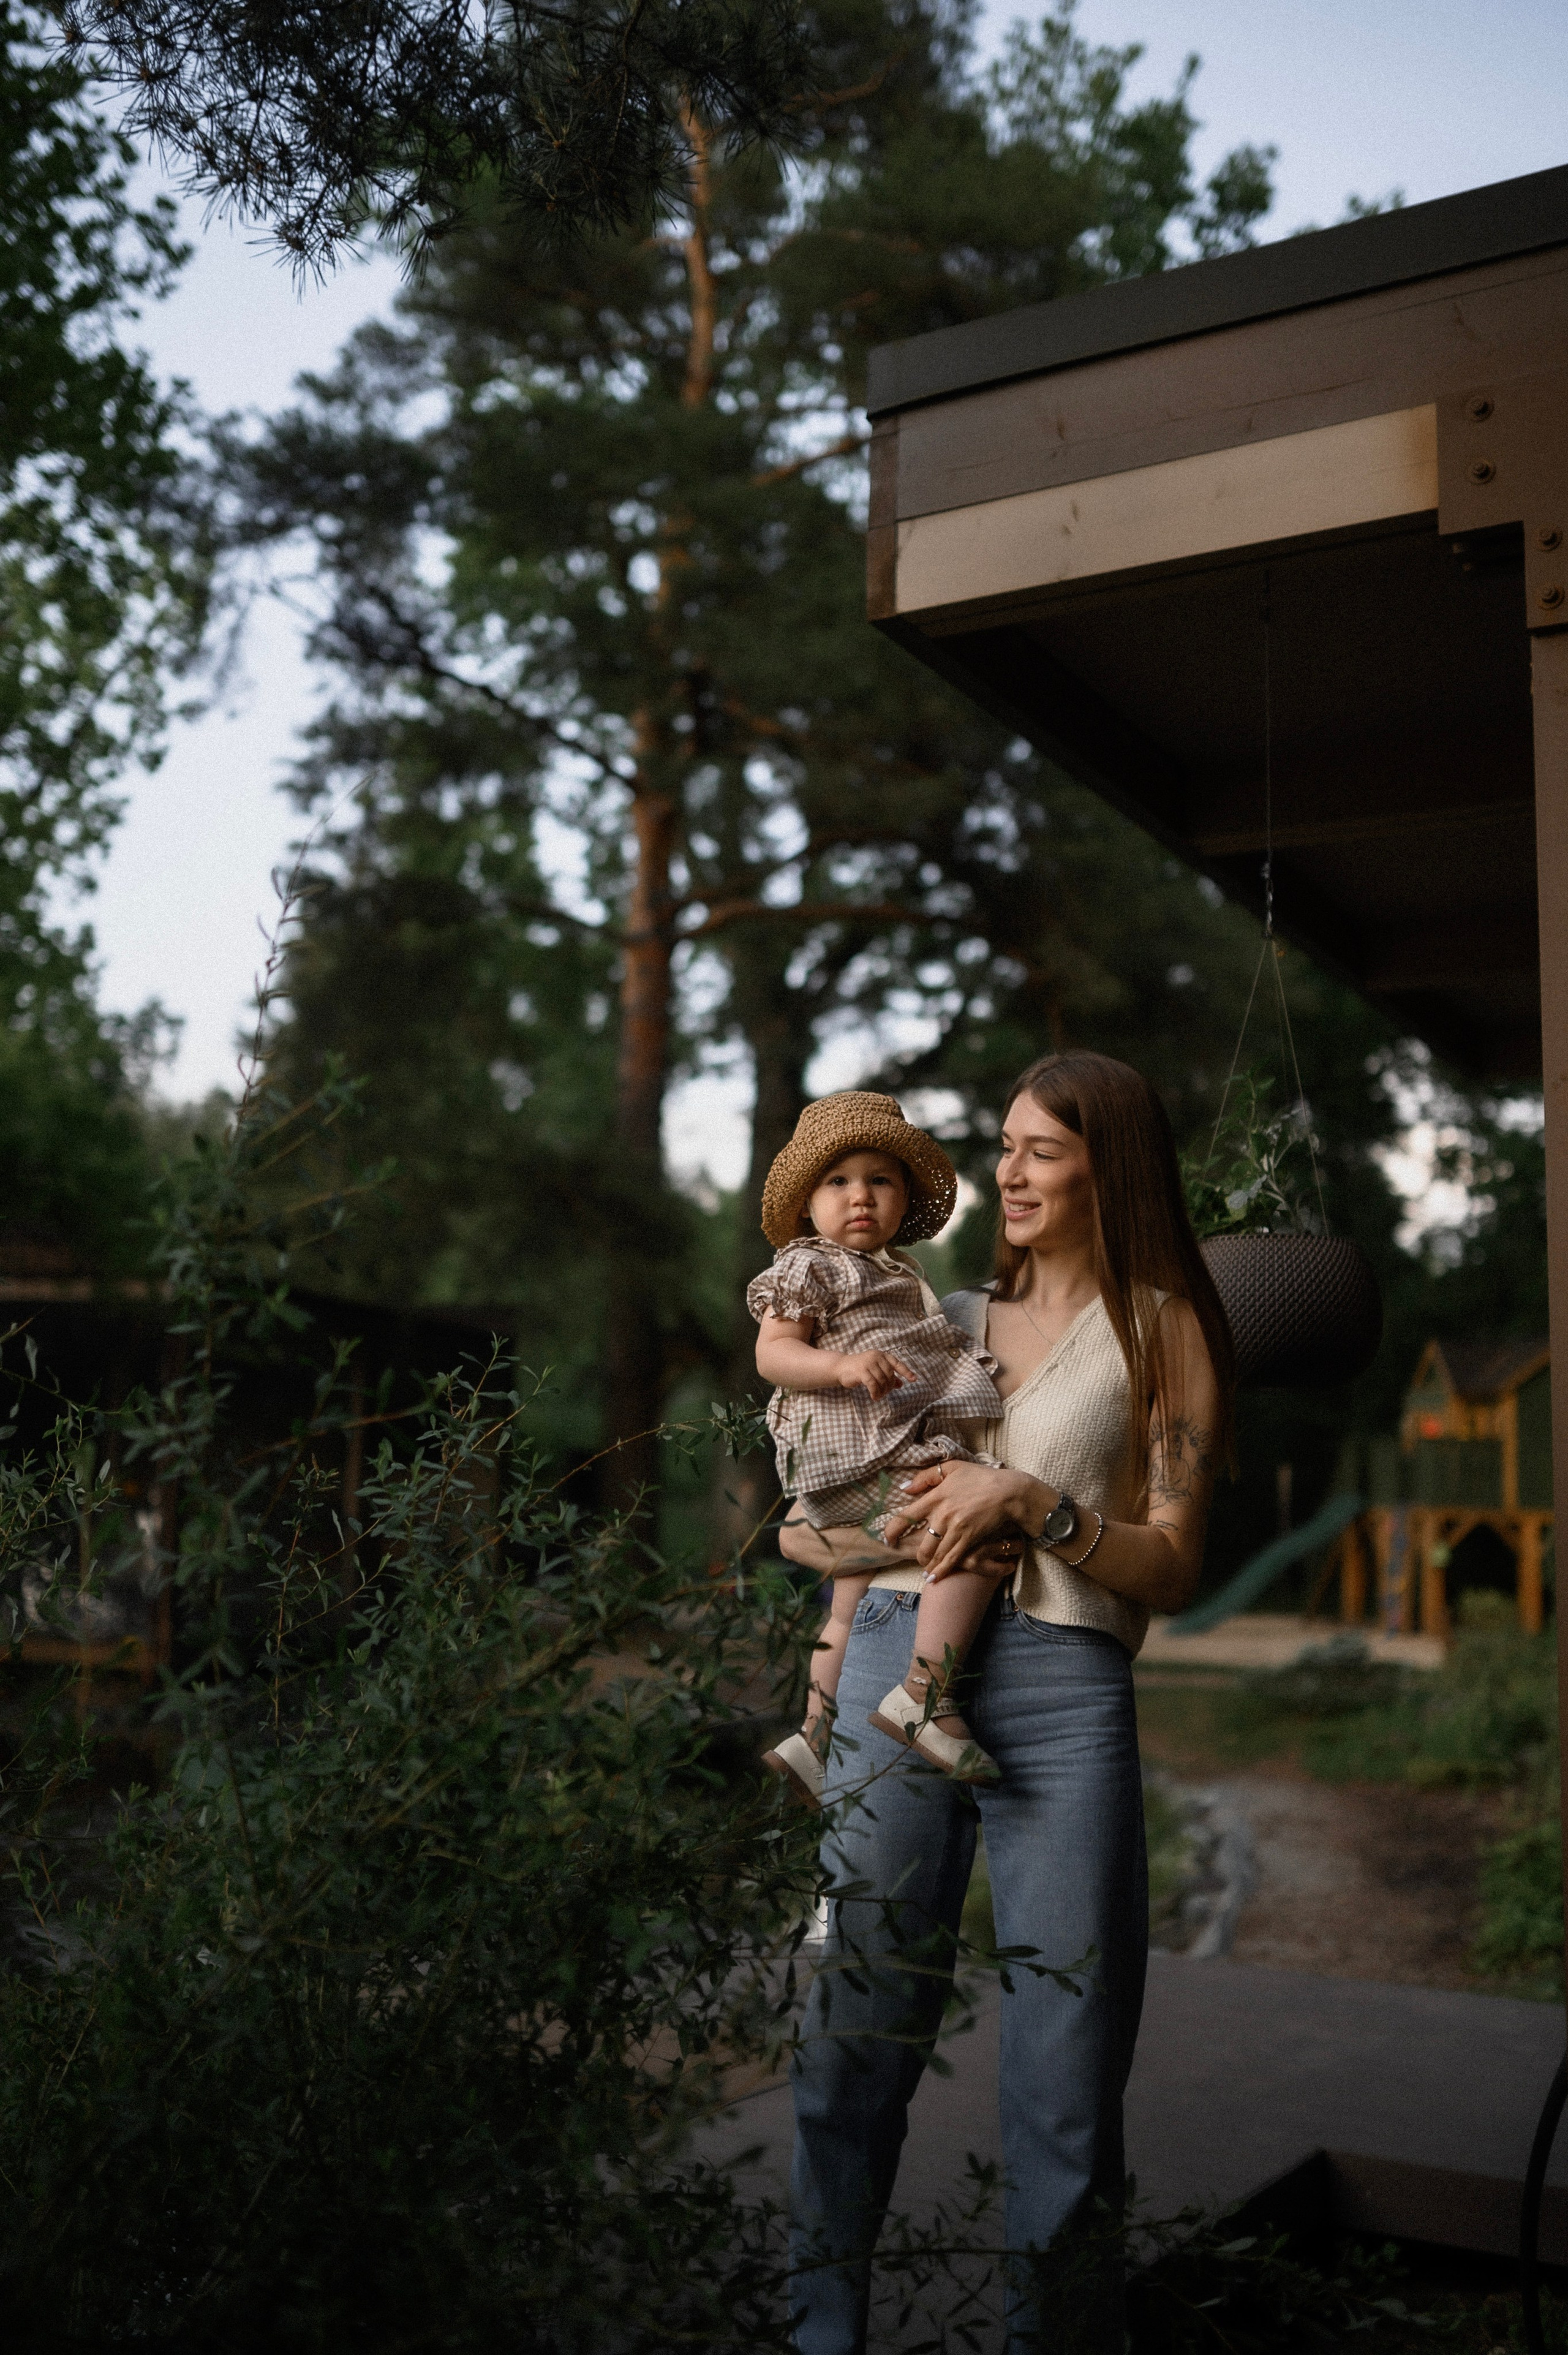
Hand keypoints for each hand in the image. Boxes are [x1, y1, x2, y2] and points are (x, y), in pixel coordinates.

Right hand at [834, 1348, 914, 1400]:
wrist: (841, 1367)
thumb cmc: (860, 1369)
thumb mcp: (875, 1370)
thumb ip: (887, 1376)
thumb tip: (900, 1384)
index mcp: (881, 1355)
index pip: (897, 1363)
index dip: (906, 1372)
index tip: (914, 1379)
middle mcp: (876, 1357)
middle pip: (890, 1375)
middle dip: (889, 1386)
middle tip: (885, 1393)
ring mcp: (868, 1363)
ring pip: (882, 1381)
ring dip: (882, 1392)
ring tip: (879, 1396)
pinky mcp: (861, 1371)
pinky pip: (873, 1385)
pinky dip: (876, 1393)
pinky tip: (874, 1397)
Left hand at [883, 1460, 1043, 1580]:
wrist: (1008, 1492)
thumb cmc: (980, 1477)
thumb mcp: (952, 1467)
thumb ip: (926, 1476)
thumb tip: (905, 1488)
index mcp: (936, 1496)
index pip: (906, 1516)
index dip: (893, 1530)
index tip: (888, 1539)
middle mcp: (942, 1514)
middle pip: (922, 1542)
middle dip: (917, 1554)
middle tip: (916, 1558)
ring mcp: (956, 1528)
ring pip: (936, 1554)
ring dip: (928, 1565)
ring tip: (925, 1571)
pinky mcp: (969, 1538)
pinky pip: (952, 1558)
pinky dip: (942, 1570)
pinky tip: (934, 1578)